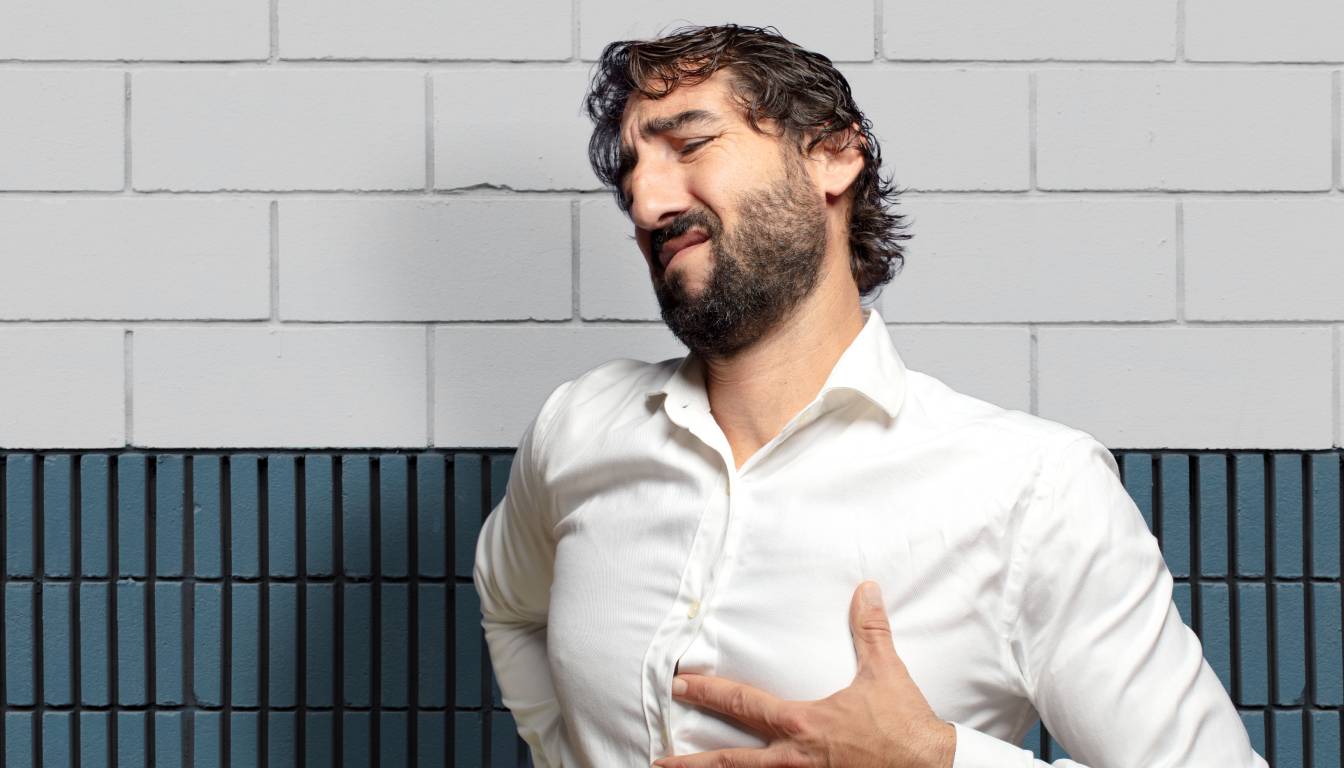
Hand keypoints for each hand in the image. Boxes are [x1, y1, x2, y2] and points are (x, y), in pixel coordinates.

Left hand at [652, 581, 955, 767]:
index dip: (707, 692)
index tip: (679, 685)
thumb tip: (866, 590)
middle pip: (731, 763)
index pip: (743, 704)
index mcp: (803, 724)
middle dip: (692, 761)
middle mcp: (795, 760)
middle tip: (660, 760)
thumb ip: (870, 631)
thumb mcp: (886, 673)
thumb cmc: (904, 727)